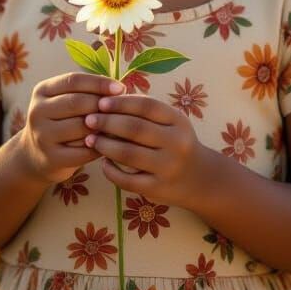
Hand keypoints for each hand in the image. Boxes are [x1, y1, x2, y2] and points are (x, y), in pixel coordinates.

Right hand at [19, 72, 125, 184]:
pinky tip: (107, 145)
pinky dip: (99, 147)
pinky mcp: (51, 158)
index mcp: (42, 91)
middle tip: (122, 110)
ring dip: (102, 127)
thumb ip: (87, 92)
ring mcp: (42, 135)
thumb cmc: (62, 121)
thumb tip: (119, 89)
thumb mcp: (66, 101)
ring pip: (81, 127)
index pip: (73, 80)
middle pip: (76, 102)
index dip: (99, 83)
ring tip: (116, 127)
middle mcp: (38, 111)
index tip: (121, 88)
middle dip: (102, 105)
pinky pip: (83, 151)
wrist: (36, 155)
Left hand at [82, 93, 210, 206]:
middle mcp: (176, 143)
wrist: (201, 179)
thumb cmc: (177, 143)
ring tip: (90, 139)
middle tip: (89, 120)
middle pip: (135, 128)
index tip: (101, 102)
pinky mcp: (158, 189)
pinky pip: (127, 180)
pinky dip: (111, 171)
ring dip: (105, 145)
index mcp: (178, 121)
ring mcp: (167, 168)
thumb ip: (146, 111)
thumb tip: (109, 100)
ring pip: (128, 154)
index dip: (121, 103)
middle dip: (107, 122)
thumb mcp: (171, 122)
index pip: (146, 106)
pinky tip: (103, 163)